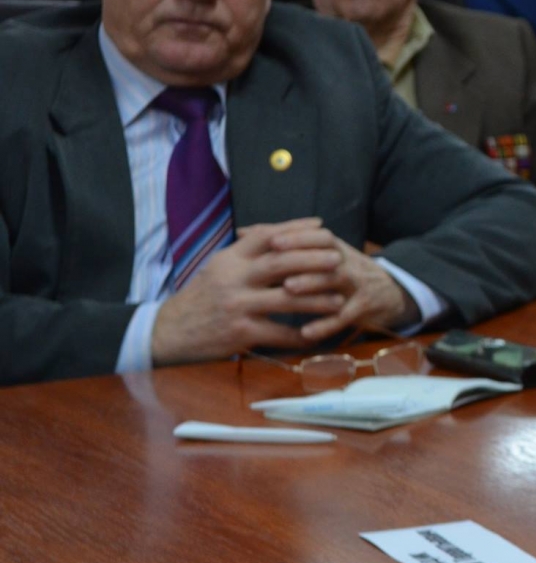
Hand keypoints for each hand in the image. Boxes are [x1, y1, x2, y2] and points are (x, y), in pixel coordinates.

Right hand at [150, 218, 348, 366]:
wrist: (169, 332)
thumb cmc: (203, 298)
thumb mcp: (219, 268)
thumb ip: (247, 252)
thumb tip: (280, 233)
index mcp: (230, 259)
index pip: (267, 236)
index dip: (296, 229)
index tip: (321, 227)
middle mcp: (233, 279)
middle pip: (280, 263)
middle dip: (313, 260)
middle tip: (338, 260)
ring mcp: (237, 306)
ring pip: (285, 299)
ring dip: (316, 300)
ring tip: (339, 300)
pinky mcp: (240, 333)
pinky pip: (279, 335)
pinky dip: (301, 335)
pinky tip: (319, 335)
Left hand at [263, 222, 419, 342]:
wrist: (390, 292)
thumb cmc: (342, 272)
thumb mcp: (321, 253)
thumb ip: (285, 243)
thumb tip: (244, 230)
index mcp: (335, 248)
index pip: (319, 236)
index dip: (297, 236)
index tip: (272, 240)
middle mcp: (348, 262)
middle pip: (326, 256)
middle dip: (300, 258)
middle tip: (273, 262)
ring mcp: (357, 285)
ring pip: (335, 282)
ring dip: (312, 284)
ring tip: (287, 289)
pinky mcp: (364, 309)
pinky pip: (345, 317)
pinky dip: (326, 325)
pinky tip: (305, 333)